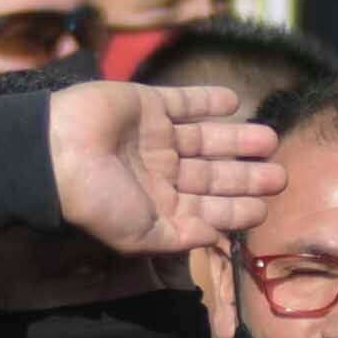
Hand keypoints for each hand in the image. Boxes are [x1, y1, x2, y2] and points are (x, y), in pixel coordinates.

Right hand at [46, 81, 280, 255]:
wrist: (57, 152)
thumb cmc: (97, 200)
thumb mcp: (140, 234)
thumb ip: (179, 236)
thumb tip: (214, 237)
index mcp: (159, 205)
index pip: (209, 208)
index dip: (238, 209)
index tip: (267, 207)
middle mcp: (161, 171)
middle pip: (213, 174)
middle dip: (246, 176)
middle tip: (281, 174)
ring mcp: (155, 136)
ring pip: (206, 138)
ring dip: (237, 139)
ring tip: (269, 139)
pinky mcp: (147, 103)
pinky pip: (184, 101)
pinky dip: (208, 100)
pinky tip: (234, 101)